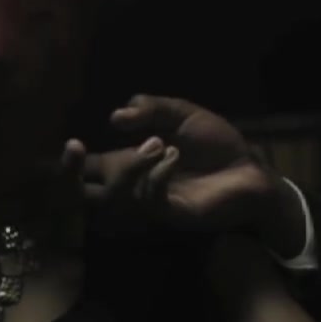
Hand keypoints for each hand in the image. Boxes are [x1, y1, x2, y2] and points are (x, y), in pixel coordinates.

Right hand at [75, 95, 299, 248]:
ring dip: (132, 163)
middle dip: (71, 175)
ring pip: (115, 193)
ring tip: (159, 142)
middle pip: (84, 195)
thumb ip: (149, 109)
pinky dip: (156, 172)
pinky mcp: (172, 213)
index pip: (89, 168)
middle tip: (76, 149)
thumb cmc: (216, 144)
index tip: (69, 142)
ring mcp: (151, 203)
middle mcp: (134, 186)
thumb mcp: (181, 114)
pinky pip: (149, 198)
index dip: (69, 162)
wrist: (251, 169)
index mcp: (131, 162)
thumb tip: (114, 117)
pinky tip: (173, 155)